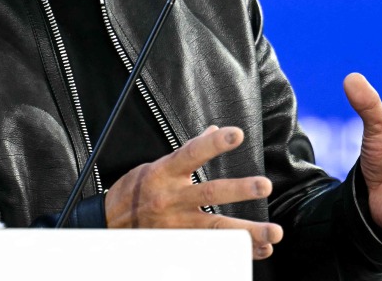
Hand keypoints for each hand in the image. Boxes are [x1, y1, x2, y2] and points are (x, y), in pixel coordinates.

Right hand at [105, 125, 284, 259]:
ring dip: (247, 232)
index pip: (191, 153)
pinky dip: (238, 252)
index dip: (213, 143)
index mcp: (165, 172)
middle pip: (209, 194)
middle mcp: (171, 198)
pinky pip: (213, 250)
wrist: (108, 225)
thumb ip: (187, 152)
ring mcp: (176, 225)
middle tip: (265, 185)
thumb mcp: (155, 165)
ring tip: (274, 232)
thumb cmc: (134, 190)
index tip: (237, 133)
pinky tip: (260, 249)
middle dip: (239, 190)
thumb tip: (213, 130)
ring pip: (216, 229)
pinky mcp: (179, 244)